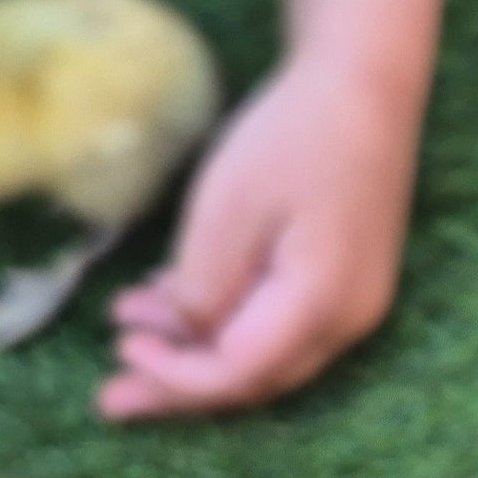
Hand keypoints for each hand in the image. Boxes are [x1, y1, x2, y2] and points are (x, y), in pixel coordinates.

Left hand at [96, 60, 407, 419]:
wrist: (366, 82)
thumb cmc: (295, 136)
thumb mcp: (228, 208)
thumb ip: (203, 286)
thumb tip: (190, 333)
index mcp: (320, 302)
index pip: (238, 373)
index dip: (174, 377)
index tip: (120, 352)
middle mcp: (347, 319)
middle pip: (255, 379)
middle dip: (179, 387)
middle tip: (110, 395)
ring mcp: (354, 302)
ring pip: (267, 355)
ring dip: (197, 351)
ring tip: (129, 331)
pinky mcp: (348, 280)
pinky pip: (282, 324)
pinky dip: (228, 324)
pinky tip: (175, 303)